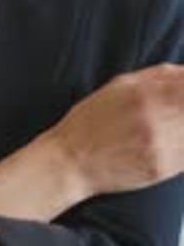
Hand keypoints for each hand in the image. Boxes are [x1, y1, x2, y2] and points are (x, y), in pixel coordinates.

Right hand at [52, 63, 183, 197]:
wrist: (71, 161)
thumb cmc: (92, 121)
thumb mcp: (119, 86)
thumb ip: (157, 76)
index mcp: (143, 92)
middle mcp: (153, 118)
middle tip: (175, 115)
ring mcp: (158, 145)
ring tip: (171, 127)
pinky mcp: (160, 169)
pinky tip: (173, 143)